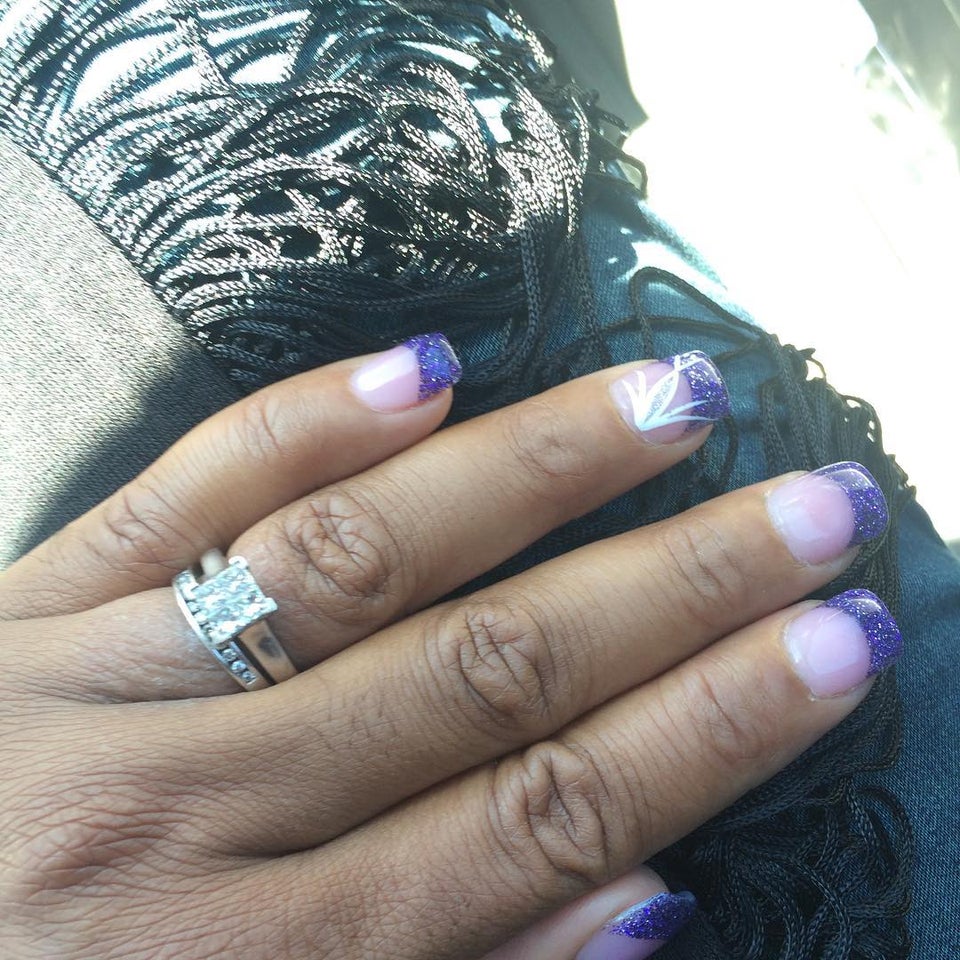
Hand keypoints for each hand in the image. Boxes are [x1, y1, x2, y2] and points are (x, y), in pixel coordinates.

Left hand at [0, 337, 898, 958]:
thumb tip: (643, 895)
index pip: (541, 818)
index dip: (711, 728)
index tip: (834, 642)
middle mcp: (182, 815)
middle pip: (484, 673)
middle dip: (675, 588)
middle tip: (810, 510)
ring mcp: (90, 688)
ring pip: (358, 558)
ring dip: (536, 471)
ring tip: (671, 403)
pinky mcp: (21, 610)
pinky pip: (179, 496)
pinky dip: (307, 427)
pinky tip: (426, 372)